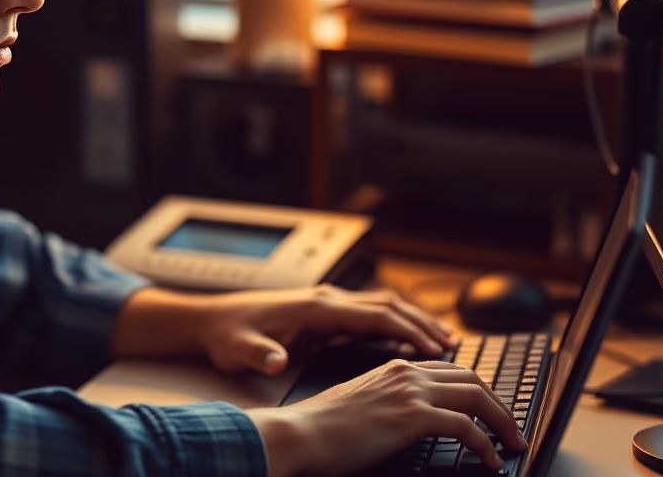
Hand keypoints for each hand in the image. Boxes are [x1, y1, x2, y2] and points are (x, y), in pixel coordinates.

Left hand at [197, 284, 454, 374]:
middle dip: (421, 323)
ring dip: (411, 321)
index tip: (435, 348)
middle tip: (453, 345)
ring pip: (380, 307)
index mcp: (314, 307)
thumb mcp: (241, 350)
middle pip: (386, 306)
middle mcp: (325, 300)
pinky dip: (393, 326)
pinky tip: (406, 343)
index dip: (407, 331)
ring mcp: (325, 304)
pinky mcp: (322, 315)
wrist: (209, 320)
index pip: (373, 315)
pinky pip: (368, 316)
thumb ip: (261, 356)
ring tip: (442, 342)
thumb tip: (276, 362)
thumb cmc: (227, 335)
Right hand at [246, 359, 527, 475]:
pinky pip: (466, 428)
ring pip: (478, 399)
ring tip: (512, 445)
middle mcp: (406, 373)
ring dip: (503, 424)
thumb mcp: (361, 404)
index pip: (453, 372)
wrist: (301, 434)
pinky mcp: (412, 416)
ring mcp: (410, 392)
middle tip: (513, 432)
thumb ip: (389, 402)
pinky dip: (486, 445)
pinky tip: (491, 461)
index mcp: (394, 367)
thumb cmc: (322, 427)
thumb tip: (410, 421)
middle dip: (501, 407)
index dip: (480, 392)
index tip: (494, 413)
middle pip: (473, 381)